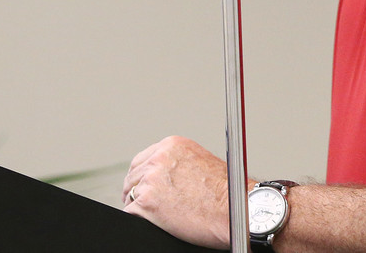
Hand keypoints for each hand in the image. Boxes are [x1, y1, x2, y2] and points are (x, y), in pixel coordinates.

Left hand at [122, 135, 234, 249]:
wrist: (236, 208)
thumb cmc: (226, 191)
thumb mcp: (201, 162)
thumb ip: (177, 163)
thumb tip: (162, 175)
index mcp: (172, 145)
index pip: (142, 160)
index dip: (142, 176)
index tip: (144, 186)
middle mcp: (159, 158)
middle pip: (132, 177)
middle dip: (137, 191)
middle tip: (146, 204)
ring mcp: (151, 180)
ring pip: (130, 196)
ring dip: (139, 206)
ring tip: (157, 214)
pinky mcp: (147, 203)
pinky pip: (131, 213)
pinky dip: (140, 219)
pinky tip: (155, 221)